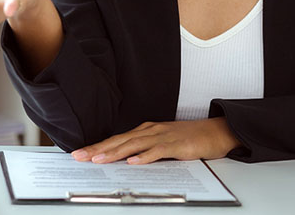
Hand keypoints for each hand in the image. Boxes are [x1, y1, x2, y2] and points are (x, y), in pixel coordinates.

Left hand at [70, 118, 241, 164]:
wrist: (215, 132)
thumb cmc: (188, 139)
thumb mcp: (162, 145)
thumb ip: (144, 151)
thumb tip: (125, 163)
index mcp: (145, 131)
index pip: (117, 139)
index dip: (97, 146)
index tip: (80, 153)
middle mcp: (150, 131)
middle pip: (120, 140)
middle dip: (98, 148)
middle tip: (79, 156)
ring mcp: (163, 136)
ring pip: (134, 145)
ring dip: (115, 152)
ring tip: (98, 159)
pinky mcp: (176, 144)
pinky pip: (158, 151)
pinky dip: (144, 157)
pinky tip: (133, 162)